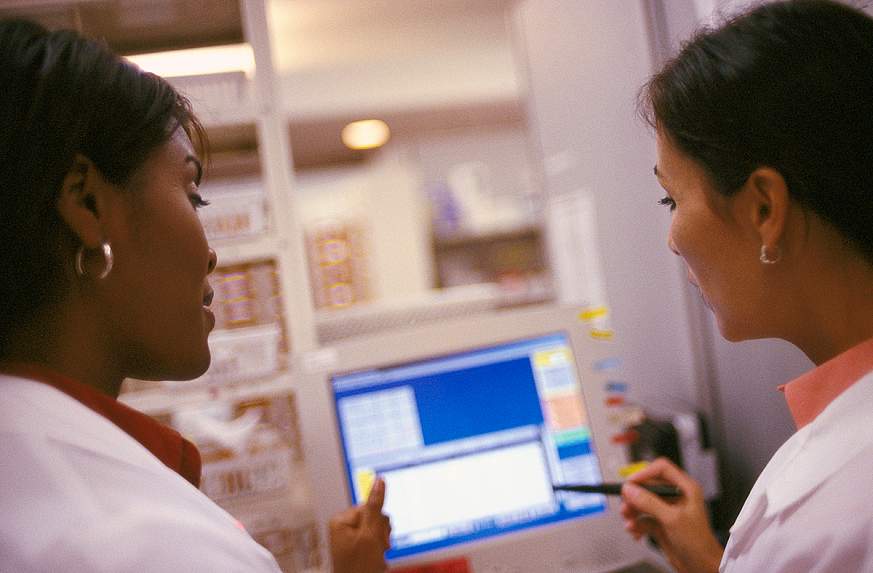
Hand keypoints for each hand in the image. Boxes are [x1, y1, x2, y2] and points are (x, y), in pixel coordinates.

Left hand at [329, 477, 391, 572]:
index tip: (376, 537)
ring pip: (377, 531)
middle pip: (374, 518)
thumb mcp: (370, 535)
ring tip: (376, 557)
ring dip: (381, 544)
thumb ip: (375, 506)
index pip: (369, 507)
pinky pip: (374, 543)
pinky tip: (375, 561)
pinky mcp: (356, 550)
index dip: (378, 523)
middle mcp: (343, 528)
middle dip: (381, 534)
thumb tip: (379, 480)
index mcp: (341, 521)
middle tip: (377, 550)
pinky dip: (378, 552)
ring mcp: (349, 540)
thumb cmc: (360, 568)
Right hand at [620, 458, 722, 572]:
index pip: (661, 469)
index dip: (644, 473)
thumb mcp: (672, 519)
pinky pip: (643, 519)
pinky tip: (635, 531)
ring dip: (633, 512)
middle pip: (648, 487)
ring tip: (628, 520)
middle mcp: (676, 497)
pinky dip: (636, 524)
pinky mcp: (661, 524)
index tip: (630, 483)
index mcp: (685, 489)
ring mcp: (667, 511)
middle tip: (626, 505)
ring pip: (643, 503)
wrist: (701, 567)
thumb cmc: (699, 544)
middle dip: (634, 497)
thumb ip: (649, 502)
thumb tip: (630, 490)